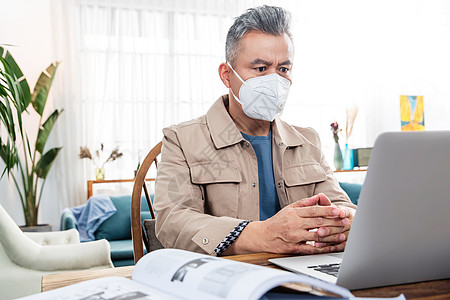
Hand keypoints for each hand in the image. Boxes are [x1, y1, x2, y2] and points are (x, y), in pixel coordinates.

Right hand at [224, 194, 349, 254]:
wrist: (263, 235)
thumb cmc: (277, 221)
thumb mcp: (289, 208)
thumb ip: (304, 203)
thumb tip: (318, 197)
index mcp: (295, 213)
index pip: (314, 211)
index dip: (327, 210)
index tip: (338, 210)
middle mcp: (295, 224)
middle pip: (318, 222)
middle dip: (333, 222)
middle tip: (345, 221)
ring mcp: (295, 237)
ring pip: (316, 236)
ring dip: (331, 236)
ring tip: (342, 235)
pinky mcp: (294, 248)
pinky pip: (311, 249)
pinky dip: (322, 248)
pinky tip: (331, 247)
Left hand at [312, 194, 355, 250]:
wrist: (348, 223)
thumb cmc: (336, 214)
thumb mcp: (332, 207)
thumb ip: (325, 202)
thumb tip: (320, 196)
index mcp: (347, 213)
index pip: (345, 212)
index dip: (342, 213)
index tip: (338, 213)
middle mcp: (350, 224)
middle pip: (340, 227)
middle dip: (329, 229)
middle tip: (319, 231)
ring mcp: (349, 234)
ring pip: (339, 237)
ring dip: (328, 239)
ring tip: (317, 240)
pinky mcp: (347, 243)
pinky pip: (339, 246)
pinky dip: (329, 247)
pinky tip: (320, 246)